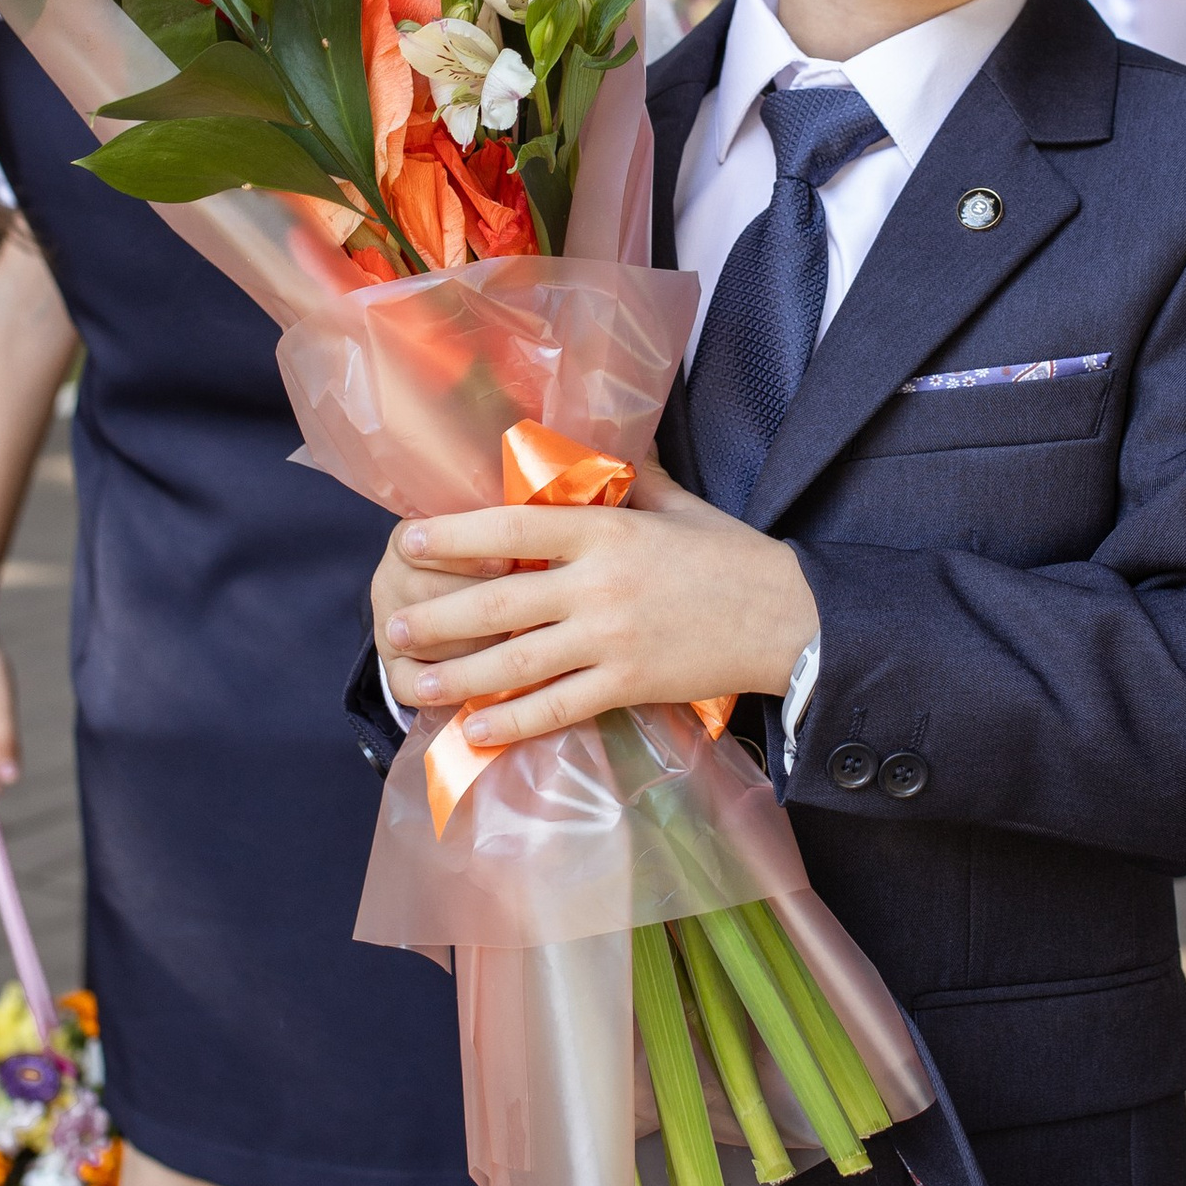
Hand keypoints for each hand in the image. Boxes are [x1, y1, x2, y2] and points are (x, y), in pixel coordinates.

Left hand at [373, 465, 820, 749]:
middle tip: (395, 629)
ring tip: (414, 684)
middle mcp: (599, 585)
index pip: (513, 528)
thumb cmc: (733, 558)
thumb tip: (593, 454)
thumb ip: (629, 482)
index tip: (408, 540)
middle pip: (499, 604)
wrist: (790, 617)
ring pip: (517, 661)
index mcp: (607, 530)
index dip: (454, 535)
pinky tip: (475, 731)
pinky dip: (512, 721)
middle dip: (439, 618)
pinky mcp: (629, 684)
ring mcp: (611, 640)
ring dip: (458, 677)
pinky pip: (557, 707)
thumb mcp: (679, 506)